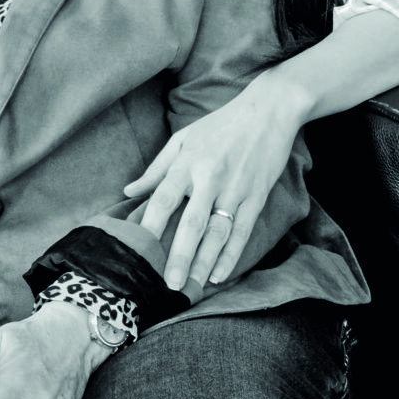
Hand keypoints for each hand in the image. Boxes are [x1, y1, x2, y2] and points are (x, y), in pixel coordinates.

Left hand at [123, 74, 307, 291]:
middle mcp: (210, 177)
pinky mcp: (256, 197)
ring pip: (218, 233)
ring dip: (205, 263)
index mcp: (187, 162)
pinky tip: (220, 275)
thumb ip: (156, 168)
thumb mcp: (183, 138)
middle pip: (191, 224)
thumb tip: (129, 190)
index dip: (150, 226)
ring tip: (192, 287)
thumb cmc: (221, 124)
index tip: (137, 250)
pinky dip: (231, 255)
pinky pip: (242, 232)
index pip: (163, 198)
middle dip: (179, 257)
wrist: (268, 111)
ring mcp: (236, 189)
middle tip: (168, 285)